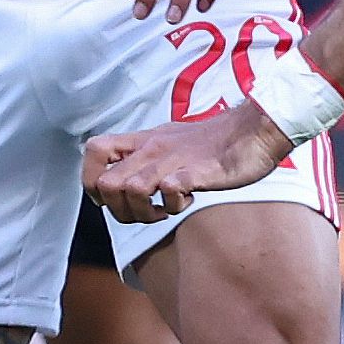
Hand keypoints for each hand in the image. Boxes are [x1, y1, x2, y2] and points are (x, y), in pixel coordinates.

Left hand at [83, 99, 291, 223]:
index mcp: (142, 141)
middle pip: (105, 183)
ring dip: (144, 212)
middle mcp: (151, 149)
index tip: (115, 198)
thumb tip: (123, 181)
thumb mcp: (168, 144)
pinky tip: (186, 203)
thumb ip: (144, 159)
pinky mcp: (197, 171)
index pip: (92, 151)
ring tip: (165, 211)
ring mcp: (172, 159)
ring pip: (132, 189)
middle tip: (144, 212)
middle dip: (119, 209)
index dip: (93, 181)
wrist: (251, 130)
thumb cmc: (211, 143)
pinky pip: (169, 190)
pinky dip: (172, 205)